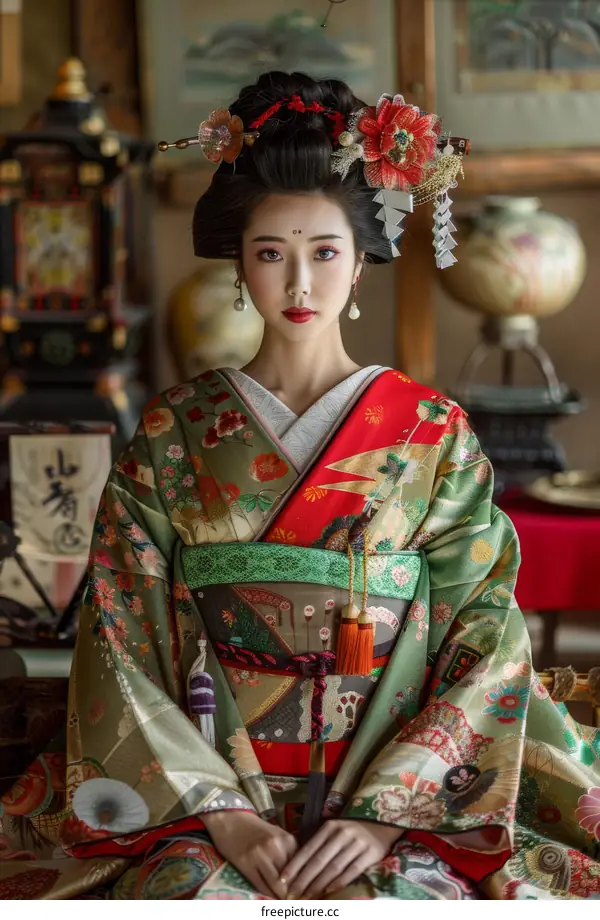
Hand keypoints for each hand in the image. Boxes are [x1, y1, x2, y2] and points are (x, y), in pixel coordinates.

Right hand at [202, 809, 297, 898]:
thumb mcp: (278, 835)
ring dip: (282, 896)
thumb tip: (302, 875)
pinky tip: (271, 897)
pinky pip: (261, 886)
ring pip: (277, 885)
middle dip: (294, 891)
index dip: (304, 882)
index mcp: (286, 839)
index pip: (301, 867)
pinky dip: (268, 894)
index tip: (306, 892)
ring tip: (285, 901)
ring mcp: (259, 856)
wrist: (230, 820)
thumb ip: (290, 852)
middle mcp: (274, 846)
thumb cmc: (256, 829)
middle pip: (290, 878)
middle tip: (297, 899)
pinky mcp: (245, 864)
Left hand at [281, 819, 402, 898]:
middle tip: (291, 894)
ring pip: (333, 867)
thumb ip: (319, 844)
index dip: (295, 865)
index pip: (308, 848)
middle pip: (318, 860)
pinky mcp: (370, 853)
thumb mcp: (334, 831)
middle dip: (303, 879)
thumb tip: (296, 864)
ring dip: (318, 884)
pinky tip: (328, 891)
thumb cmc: (352, 831)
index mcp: (329, 827)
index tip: (282, 880)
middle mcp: (341, 833)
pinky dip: (339, 882)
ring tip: (307, 897)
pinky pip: (352, 870)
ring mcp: (356, 843)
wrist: (381, 824)